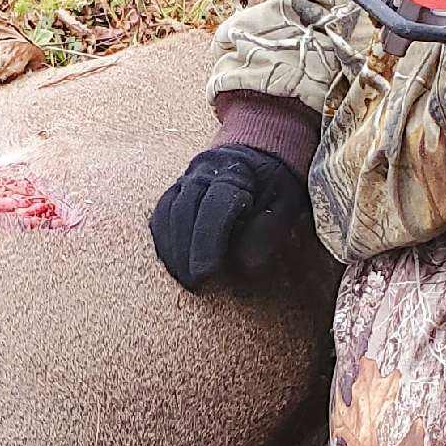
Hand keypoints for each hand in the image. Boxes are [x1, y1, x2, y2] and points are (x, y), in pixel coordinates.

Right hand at [150, 143, 312, 289]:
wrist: (257, 159)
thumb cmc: (274, 186)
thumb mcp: (285, 204)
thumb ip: (267, 232)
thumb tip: (244, 266)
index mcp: (235, 171)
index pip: (214, 207)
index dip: (208, 242)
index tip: (208, 275)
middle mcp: (204, 171)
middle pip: (184, 211)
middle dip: (186, 252)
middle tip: (196, 286)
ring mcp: (185, 179)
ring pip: (167, 213)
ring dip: (172, 250)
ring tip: (185, 281)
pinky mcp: (175, 190)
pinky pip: (161, 215)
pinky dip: (164, 241)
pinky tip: (174, 265)